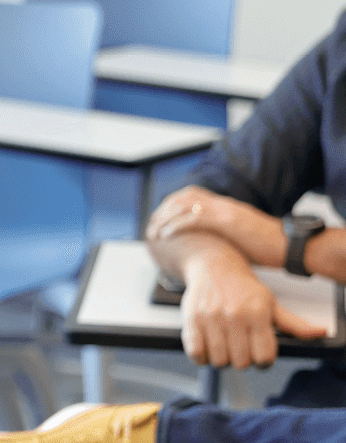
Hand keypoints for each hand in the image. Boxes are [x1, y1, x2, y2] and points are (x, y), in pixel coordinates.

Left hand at [148, 187, 283, 265]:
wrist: (291, 246)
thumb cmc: (269, 246)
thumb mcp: (240, 236)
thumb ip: (223, 234)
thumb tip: (207, 246)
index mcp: (226, 207)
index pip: (192, 195)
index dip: (172, 204)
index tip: (160, 217)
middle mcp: (223, 205)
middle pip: (184, 198)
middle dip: (164, 211)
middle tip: (152, 225)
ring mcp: (225, 211)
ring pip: (185, 206)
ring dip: (165, 219)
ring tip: (154, 232)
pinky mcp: (228, 221)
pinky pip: (195, 218)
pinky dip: (176, 225)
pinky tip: (166, 234)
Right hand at [178, 255, 325, 368]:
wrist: (214, 268)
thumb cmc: (244, 288)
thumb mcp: (272, 304)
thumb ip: (294, 324)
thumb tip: (319, 333)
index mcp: (257, 313)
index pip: (264, 356)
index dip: (264, 361)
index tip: (260, 355)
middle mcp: (234, 316)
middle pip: (241, 362)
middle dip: (243, 360)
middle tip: (241, 349)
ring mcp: (211, 319)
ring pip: (219, 360)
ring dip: (223, 359)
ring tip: (225, 347)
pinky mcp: (192, 321)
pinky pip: (196, 353)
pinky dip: (202, 357)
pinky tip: (208, 348)